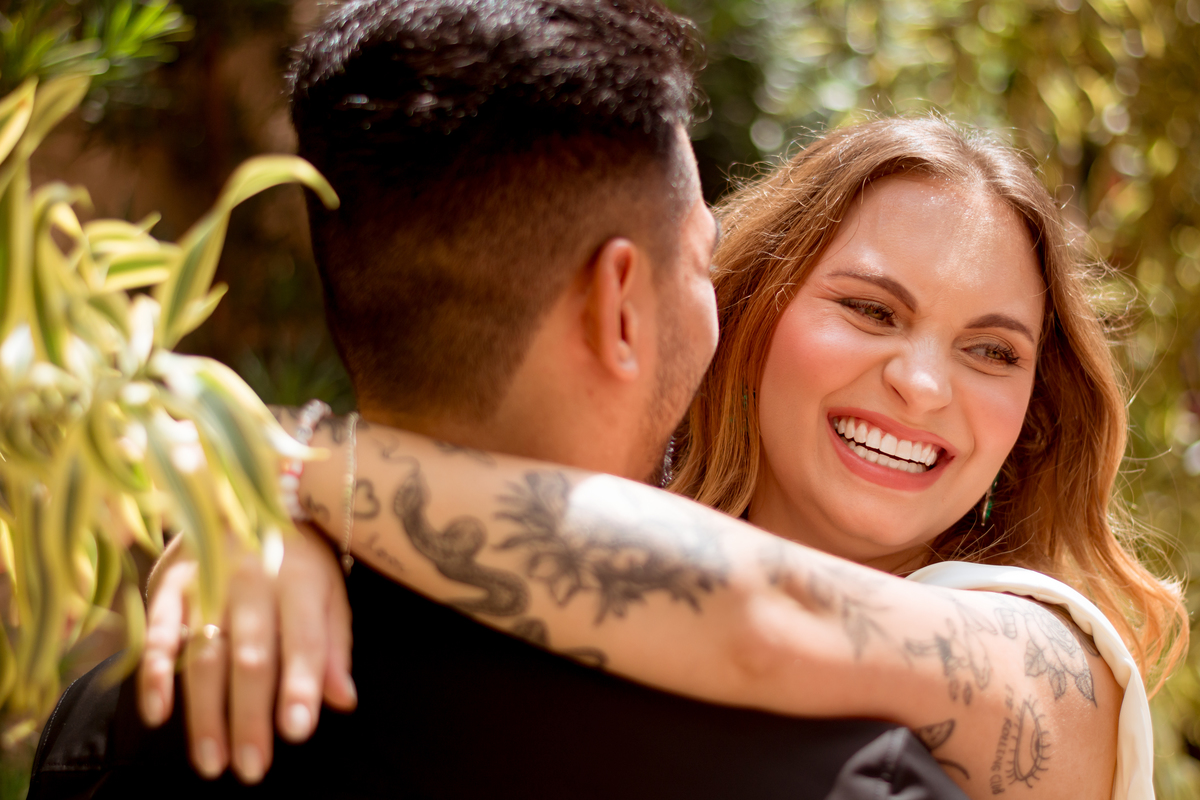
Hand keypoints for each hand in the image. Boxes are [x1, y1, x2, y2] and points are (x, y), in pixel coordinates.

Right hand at [137, 524, 355, 782]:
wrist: (245, 493)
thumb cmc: (298, 559)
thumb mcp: (330, 592)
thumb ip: (334, 647)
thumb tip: (342, 701)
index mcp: (301, 582)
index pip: (304, 640)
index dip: (301, 685)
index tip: (296, 732)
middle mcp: (254, 581)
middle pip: (251, 656)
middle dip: (250, 716)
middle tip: (251, 768)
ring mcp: (208, 580)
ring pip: (205, 654)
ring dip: (205, 713)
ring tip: (212, 763)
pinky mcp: (169, 583)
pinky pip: (159, 632)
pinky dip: (155, 673)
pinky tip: (158, 714)